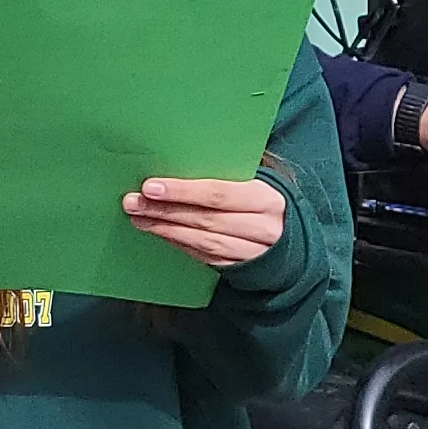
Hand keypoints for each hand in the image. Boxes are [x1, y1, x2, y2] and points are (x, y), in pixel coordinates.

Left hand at [122, 175, 288, 268]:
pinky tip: (159, 233)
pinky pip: (205, 257)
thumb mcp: (257, 182)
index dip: (183, 191)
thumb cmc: (265, 201)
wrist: (294, 241)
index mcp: (267, 199)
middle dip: (165, 211)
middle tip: (133, 202)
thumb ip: (227, 173)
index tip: (151, 186)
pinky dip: (179, 244)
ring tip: (138, 218)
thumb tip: (179, 159)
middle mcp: (263, 228)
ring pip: (202, 242)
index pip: (218, 195)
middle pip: (205, 220)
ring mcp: (253, 253)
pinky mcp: (241, 269)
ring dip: (166, 229)